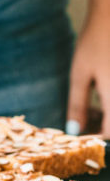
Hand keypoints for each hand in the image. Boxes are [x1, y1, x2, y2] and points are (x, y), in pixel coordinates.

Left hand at [67, 12, 109, 136]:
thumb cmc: (96, 41)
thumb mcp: (81, 74)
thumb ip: (78, 105)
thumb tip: (74, 131)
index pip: (109, 134)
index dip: (95, 139)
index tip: (80, 135)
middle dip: (102, 127)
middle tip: (84, 120)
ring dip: (107, 116)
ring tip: (91, 107)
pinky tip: (102, 93)